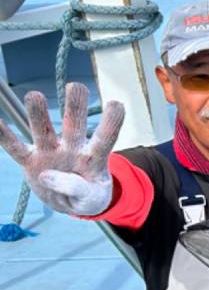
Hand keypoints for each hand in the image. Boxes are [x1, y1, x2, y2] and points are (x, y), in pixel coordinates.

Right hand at [0, 82, 124, 215]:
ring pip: (44, 130)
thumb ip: (76, 188)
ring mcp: (50, 153)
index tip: (117, 104)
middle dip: (75, 107)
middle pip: (74, 126)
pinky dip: (4, 137)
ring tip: (34, 95)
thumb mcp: (90, 199)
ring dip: (39, 114)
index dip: (110, 123)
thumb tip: (46, 175)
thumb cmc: (88, 195)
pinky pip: (15, 149)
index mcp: (93, 158)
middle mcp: (71, 149)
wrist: (71, 202)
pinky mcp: (31, 161)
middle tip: (76, 87)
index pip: (104, 139)